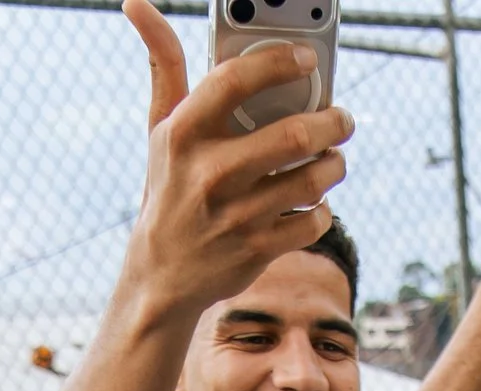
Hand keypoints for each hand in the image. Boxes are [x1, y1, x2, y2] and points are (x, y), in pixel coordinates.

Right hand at [113, 0, 352, 326]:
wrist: (163, 273)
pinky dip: (324, 210)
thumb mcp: (160, 128)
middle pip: (293, 135)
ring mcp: (237, 215)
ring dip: (335, 165)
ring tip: (335, 158)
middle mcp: (211, 172)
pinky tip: (317, 201)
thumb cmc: (169, 186)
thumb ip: (165, 66)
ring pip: (312, 180)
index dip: (278, 62)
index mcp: (185, 132)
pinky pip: (313, 221)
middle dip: (332, 122)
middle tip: (343, 118)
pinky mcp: (258, 250)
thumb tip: (138, 6)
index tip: (308, 57)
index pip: (236, 80)